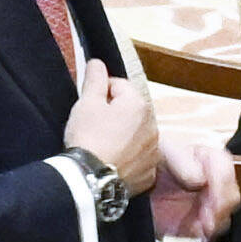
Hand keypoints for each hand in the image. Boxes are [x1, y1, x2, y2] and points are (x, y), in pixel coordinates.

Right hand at [63, 65, 161, 188]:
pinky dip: (129, 157)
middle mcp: (154, 125)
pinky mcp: (150, 173)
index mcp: (139, 104)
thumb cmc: (87, 137)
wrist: (89, 179)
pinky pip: (139, 158)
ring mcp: (154, 150)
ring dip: (123, 134)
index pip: (120, 86)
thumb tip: (98, 62)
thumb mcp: (86, 103)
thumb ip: (95, 80)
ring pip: (137, 134)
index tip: (89, 105)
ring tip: (102, 144)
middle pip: (131, 110)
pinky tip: (112, 160)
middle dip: (115, 113)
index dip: (101, 92)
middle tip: (94, 126)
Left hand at [145, 101, 237, 241]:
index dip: (222, 186)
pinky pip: (206, 234)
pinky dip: (202, 238)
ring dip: (214, 225)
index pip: (225, 171)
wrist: (121, 185)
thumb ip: (182, 162)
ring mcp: (204, 205)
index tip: (211, 200)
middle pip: (229, 197)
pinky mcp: (194, 224)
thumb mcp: (161, 152)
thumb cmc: (144, 160)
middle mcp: (210, 183)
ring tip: (200, 229)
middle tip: (207, 220)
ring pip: (222, 217)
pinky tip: (196, 238)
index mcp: (206, 160)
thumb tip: (200, 179)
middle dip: (220, 209)